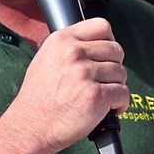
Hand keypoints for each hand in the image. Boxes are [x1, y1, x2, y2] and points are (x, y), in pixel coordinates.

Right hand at [13, 18, 128, 153]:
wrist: (30, 127)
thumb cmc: (38, 98)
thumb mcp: (45, 59)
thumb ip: (68, 47)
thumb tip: (96, 44)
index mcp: (62, 40)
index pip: (102, 26)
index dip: (109, 41)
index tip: (107, 55)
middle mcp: (74, 53)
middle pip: (116, 50)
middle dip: (114, 67)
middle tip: (104, 81)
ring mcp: (85, 74)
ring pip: (121, 72)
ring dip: (116, 86)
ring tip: (103, 97)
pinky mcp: (96, 96)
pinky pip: (123, 93)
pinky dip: (120, 104)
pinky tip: (109, 109)